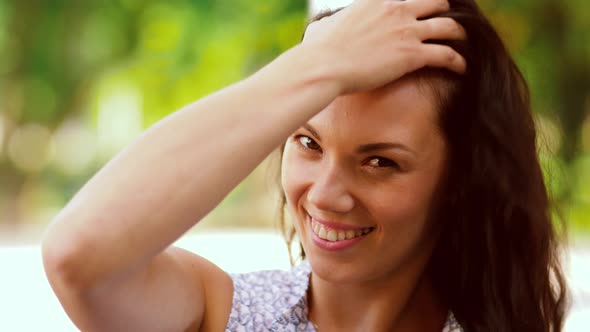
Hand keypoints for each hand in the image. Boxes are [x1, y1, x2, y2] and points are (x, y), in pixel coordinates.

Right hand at [301, 0, 466, 93]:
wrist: (323, 65)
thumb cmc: (317, 50)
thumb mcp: (323, 26)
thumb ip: (332, 23)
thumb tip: (322, 28)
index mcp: (377, 1)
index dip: (420, 5)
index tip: (423, 13)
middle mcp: (396, 10)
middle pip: (436, 3)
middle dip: (443, 14)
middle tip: (446, 27)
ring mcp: (407, 31)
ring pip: (448, 27)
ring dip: (458, 36)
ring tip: (462, 46)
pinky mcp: (412, 55)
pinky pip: (447, 54)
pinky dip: (457, 61)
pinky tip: (461, 69)